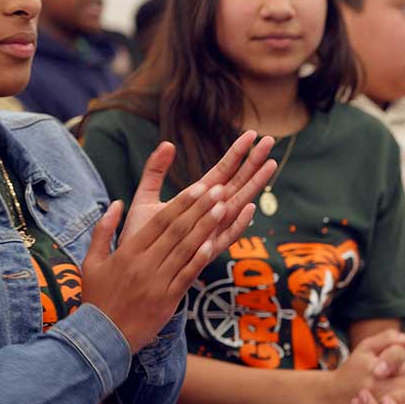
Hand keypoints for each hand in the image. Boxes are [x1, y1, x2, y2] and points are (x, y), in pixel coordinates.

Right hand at [83, 133, 275, 352]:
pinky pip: (187, 276)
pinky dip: (200, 260)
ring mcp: (157, 282)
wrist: (101, 338)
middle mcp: (144, 264)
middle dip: (199, 208)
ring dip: (206, 227)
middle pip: (176, 231)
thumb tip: (115, 203)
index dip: (181, 203)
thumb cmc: (97, 299)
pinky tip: (214, 244)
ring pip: (185, 250)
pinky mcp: (167, 300)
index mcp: (127, 252)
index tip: (198, 187)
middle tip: (218, 190)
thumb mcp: (91, 262)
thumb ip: (103, 230)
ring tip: (223, 209)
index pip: (159, 222)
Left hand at [119, 130, 275, 249]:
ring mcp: (211, 230)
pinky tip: (250, 208)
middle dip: (253, 162)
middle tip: (270, 141)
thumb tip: (167, 143)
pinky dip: (238, 224)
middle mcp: (209, 212)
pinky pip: (225, 237)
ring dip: (254, 185)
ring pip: (238, 204)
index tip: (252, 134)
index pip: (223, 170)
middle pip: (237, 182)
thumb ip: (155, 171)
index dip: (238, 152)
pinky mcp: (206, 251)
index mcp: (197, 197)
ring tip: (271, 165)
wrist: (133, 269)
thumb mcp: (144, 198)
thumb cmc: (141, 235)